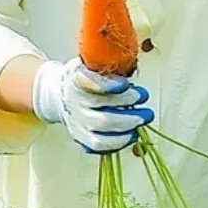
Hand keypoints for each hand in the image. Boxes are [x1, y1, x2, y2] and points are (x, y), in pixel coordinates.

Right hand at [31, 57, 152, 153]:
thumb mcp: (93, 63)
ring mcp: (77, 121)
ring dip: (127, 125)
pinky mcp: (81, 136)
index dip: (107, 85)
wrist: (64, 94)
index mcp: (75, 79)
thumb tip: (131, 64)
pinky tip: (132, 134)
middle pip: (98, 105)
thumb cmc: (86, 78)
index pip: (87, 82)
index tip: (125, 84)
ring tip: (143, 118)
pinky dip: (119, 141)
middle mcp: (74, 101)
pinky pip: (99, 144)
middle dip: (126, 104)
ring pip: (101, 129)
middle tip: (143, 97)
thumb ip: (108, 63)